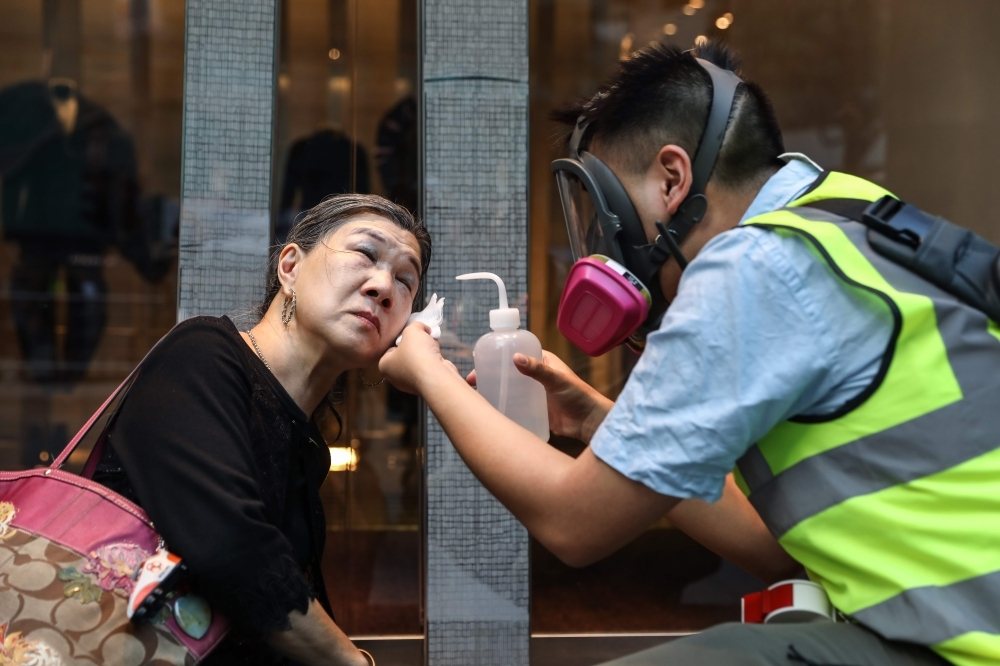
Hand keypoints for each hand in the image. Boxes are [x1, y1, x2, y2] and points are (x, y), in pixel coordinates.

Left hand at [379, 322, 457, 393]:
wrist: (436, 376)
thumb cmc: (417, 353)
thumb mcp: (413, 330)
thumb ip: (416, 326)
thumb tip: (423, 329)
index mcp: (384, 366)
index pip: (390, 348)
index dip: (401, 339)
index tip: (411, 335)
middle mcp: (394, 377)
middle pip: (405, 354)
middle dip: (415, 345)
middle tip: (423, 337)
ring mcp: (409, 384)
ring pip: (416, 362)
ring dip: (425, 352)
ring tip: (432, 344)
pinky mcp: (424, 385)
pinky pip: (426, 369)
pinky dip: (431, 362)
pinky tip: (437, 355)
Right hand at [468, 350, 612, 442]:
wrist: (589, 423)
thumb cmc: (579, 396)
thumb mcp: (557, 379)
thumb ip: (538, 369)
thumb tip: (515, 357)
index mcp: (541, 361)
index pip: (514, 353)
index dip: (497, 356)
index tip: (480, 362)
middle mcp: (535, 375)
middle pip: (507, 372)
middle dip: (489, 375)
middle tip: (472, 382)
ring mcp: (533, 393)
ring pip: (508, 389)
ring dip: (494, 390)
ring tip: (476, 396)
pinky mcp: (533, 410)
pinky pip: (514, 405)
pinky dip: (502, 405)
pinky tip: (489, 410)